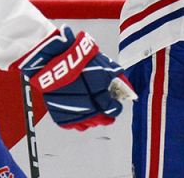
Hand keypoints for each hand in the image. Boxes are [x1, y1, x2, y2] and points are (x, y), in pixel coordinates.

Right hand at [19, 27, 134, 130]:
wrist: (56, 59)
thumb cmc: (81, 60)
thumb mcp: (105, 65)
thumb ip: (117, 78)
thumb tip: (127, 87)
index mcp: (101, 97)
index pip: (113, 110)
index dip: (116, 109)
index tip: (116, 106)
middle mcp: (88, 108)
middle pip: (100, 120)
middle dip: (106, 118)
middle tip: (107, 116)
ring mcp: (72, 112)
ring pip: (85, 124)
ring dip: (91, 121)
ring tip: (93, 116)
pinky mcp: (58, 112)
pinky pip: (69, 124)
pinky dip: (75, 122)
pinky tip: (78, 117)